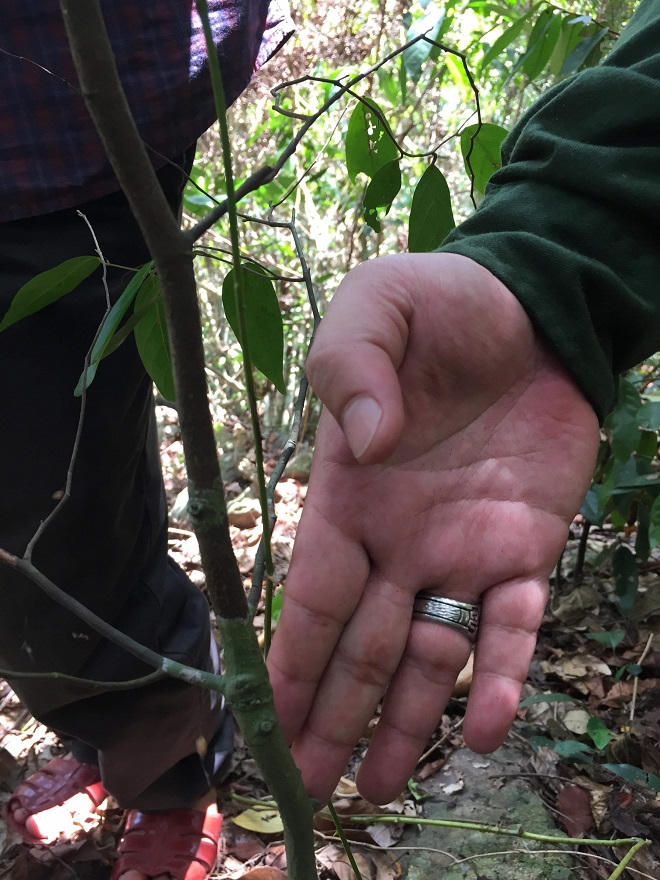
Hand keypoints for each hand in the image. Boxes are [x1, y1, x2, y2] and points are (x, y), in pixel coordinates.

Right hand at [267, 253, 598, 804]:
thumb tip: (365, 448)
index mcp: (350, 495)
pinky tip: (485, 727)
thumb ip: (352, 368)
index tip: (262, 725)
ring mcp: (462, 550)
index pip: (313, 595)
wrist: (529, 308)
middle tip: (308, 788)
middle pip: (361, 646)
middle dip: (332, 714)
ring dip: (407, 720)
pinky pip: (511, 624)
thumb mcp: (375, 312)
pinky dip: (502, 675)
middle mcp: (399, 539)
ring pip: (429, 654)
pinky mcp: (525, 547)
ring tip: (382, 788)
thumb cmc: (439, 309)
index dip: (289, 660)